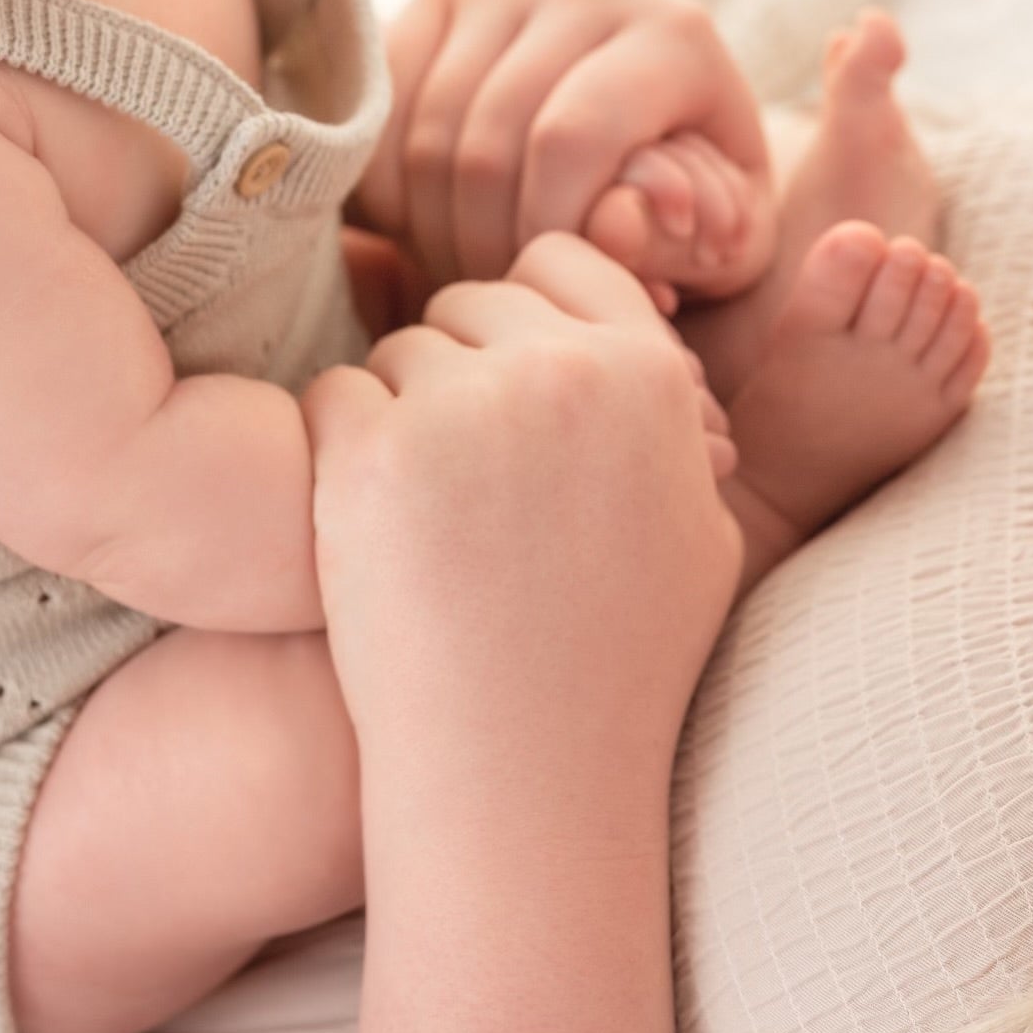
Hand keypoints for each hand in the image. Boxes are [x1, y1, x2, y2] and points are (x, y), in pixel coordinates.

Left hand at [301, 234, 744, 1032]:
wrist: (527, 771)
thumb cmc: (619, 664)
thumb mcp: (701, 528)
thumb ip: (671, 416)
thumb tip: (643, 340)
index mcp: (651, 373)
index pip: (562, 260)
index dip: (528, 317)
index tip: (513, 387)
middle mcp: (563, 371)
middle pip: (469, 303)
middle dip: (460, 371)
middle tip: (469, 484)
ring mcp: (463, 408)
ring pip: (397, 349)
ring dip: (398, 416)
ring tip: (434, 526)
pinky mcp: (371, 453)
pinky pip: (332, 396)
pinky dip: (340, 453)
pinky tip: (378, 532)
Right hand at [356, 0, 770, 300]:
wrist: (652, 128)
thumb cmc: (694, 203)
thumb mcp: (717, 243)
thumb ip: (673, 245)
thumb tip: (611, 227)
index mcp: (675, 36)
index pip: (572, 138)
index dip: (542, 230)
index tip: (543, 288)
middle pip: (488, 142)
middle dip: (482, 245)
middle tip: (496, 295)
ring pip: (427, 131)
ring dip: (433, 227)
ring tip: (469, 269)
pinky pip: (382, 109)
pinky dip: (391, 188)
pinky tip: (429, 222)